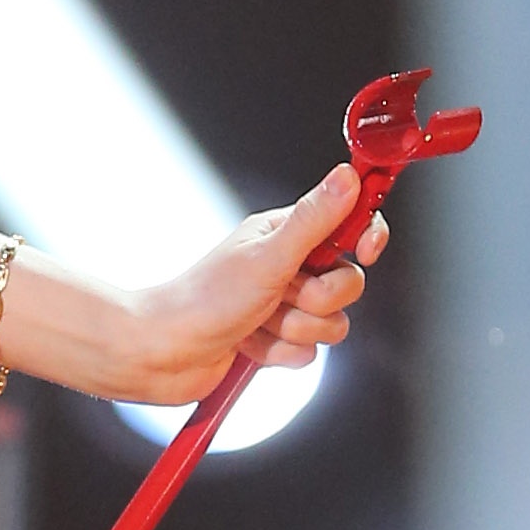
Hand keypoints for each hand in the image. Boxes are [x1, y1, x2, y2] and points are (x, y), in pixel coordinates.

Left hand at [117, 159, 379, 406]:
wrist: (162, 354)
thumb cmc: (202, 299)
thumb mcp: (267, 254)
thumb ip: (314, 219)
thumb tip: (347, 176)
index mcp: (286, 234)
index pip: (350, 223)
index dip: (367, 235)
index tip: (366, 248)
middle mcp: (288, 267)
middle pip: (348, 282)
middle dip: (320, 298)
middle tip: (283, 295)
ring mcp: (281, 306)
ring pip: (331, 322)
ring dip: (296, 329)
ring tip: (258, 323)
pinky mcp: (275, 342)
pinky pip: (308, 354)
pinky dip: (279, 353)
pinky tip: (249, 345)